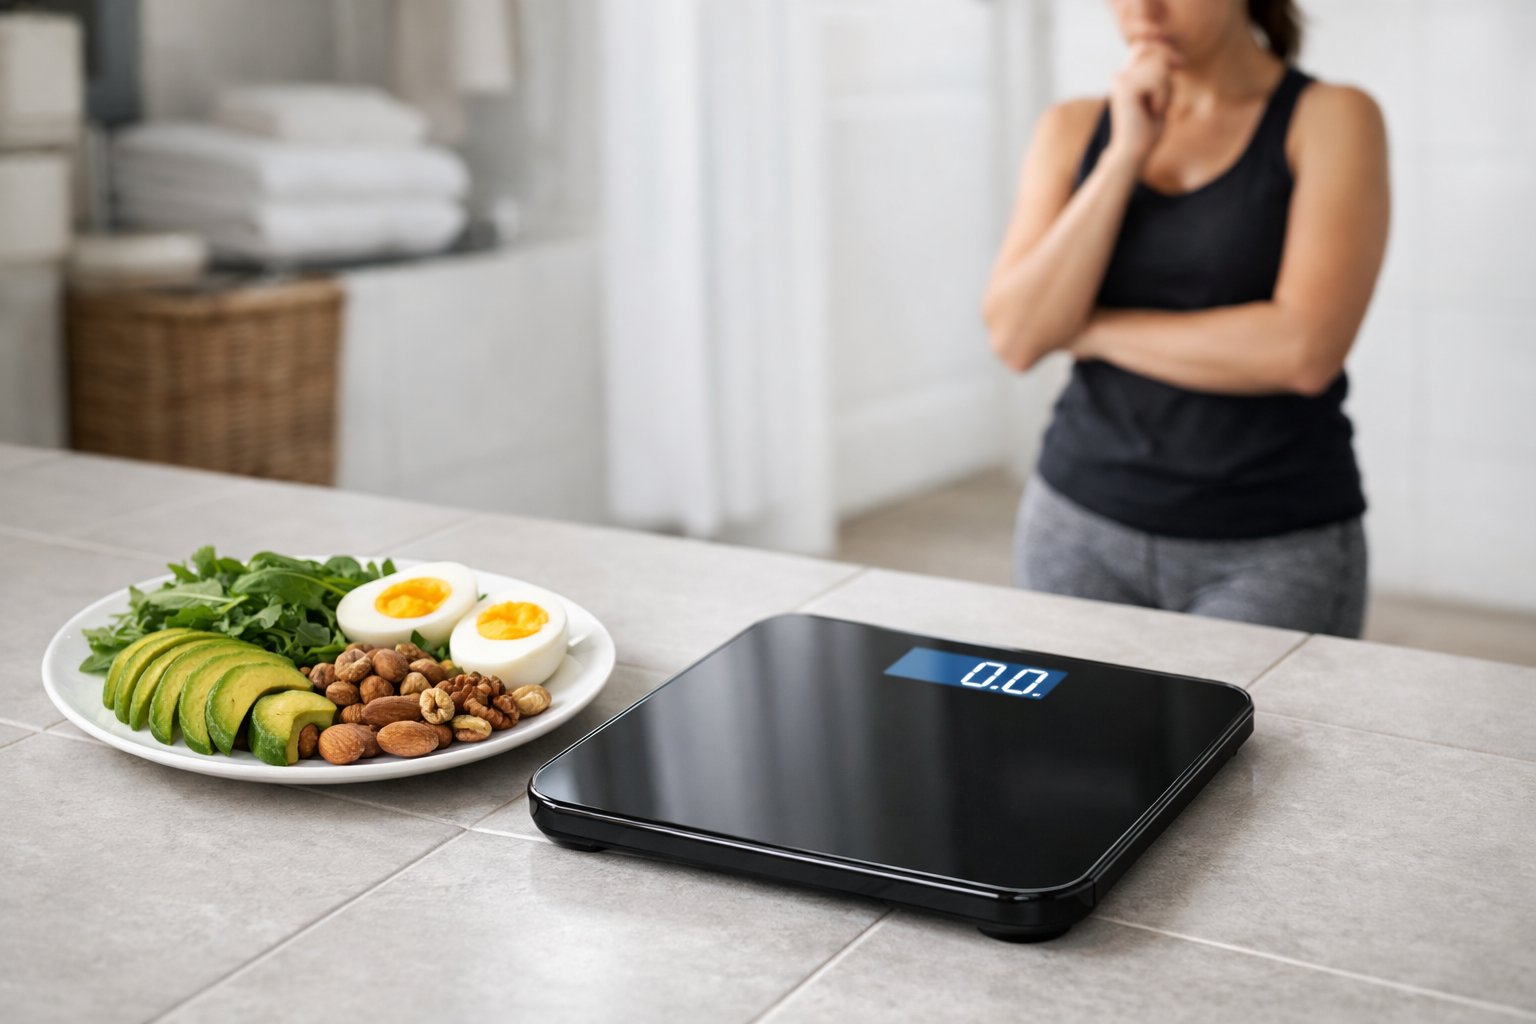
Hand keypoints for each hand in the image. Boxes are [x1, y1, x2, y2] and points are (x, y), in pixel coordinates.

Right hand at [1105, 39, 1181, 167]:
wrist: (1133, 151)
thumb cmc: (1147, 127)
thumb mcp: (1160, 93)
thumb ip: (1160, 73)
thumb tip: (1170, 53)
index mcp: (1125, 75)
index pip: (1145, 46)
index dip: (1164, 49)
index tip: (1181, 64)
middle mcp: (1120, 74)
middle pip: (1154, 50)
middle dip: (1167, 72)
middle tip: (1164, 97)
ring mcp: (1120, 79)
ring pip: (1158, 65)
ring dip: (1166, 88)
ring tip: (1156, 107)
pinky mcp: (1124, 87)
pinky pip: (1156, 79)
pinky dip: (1162, 96)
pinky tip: (1153, 110)